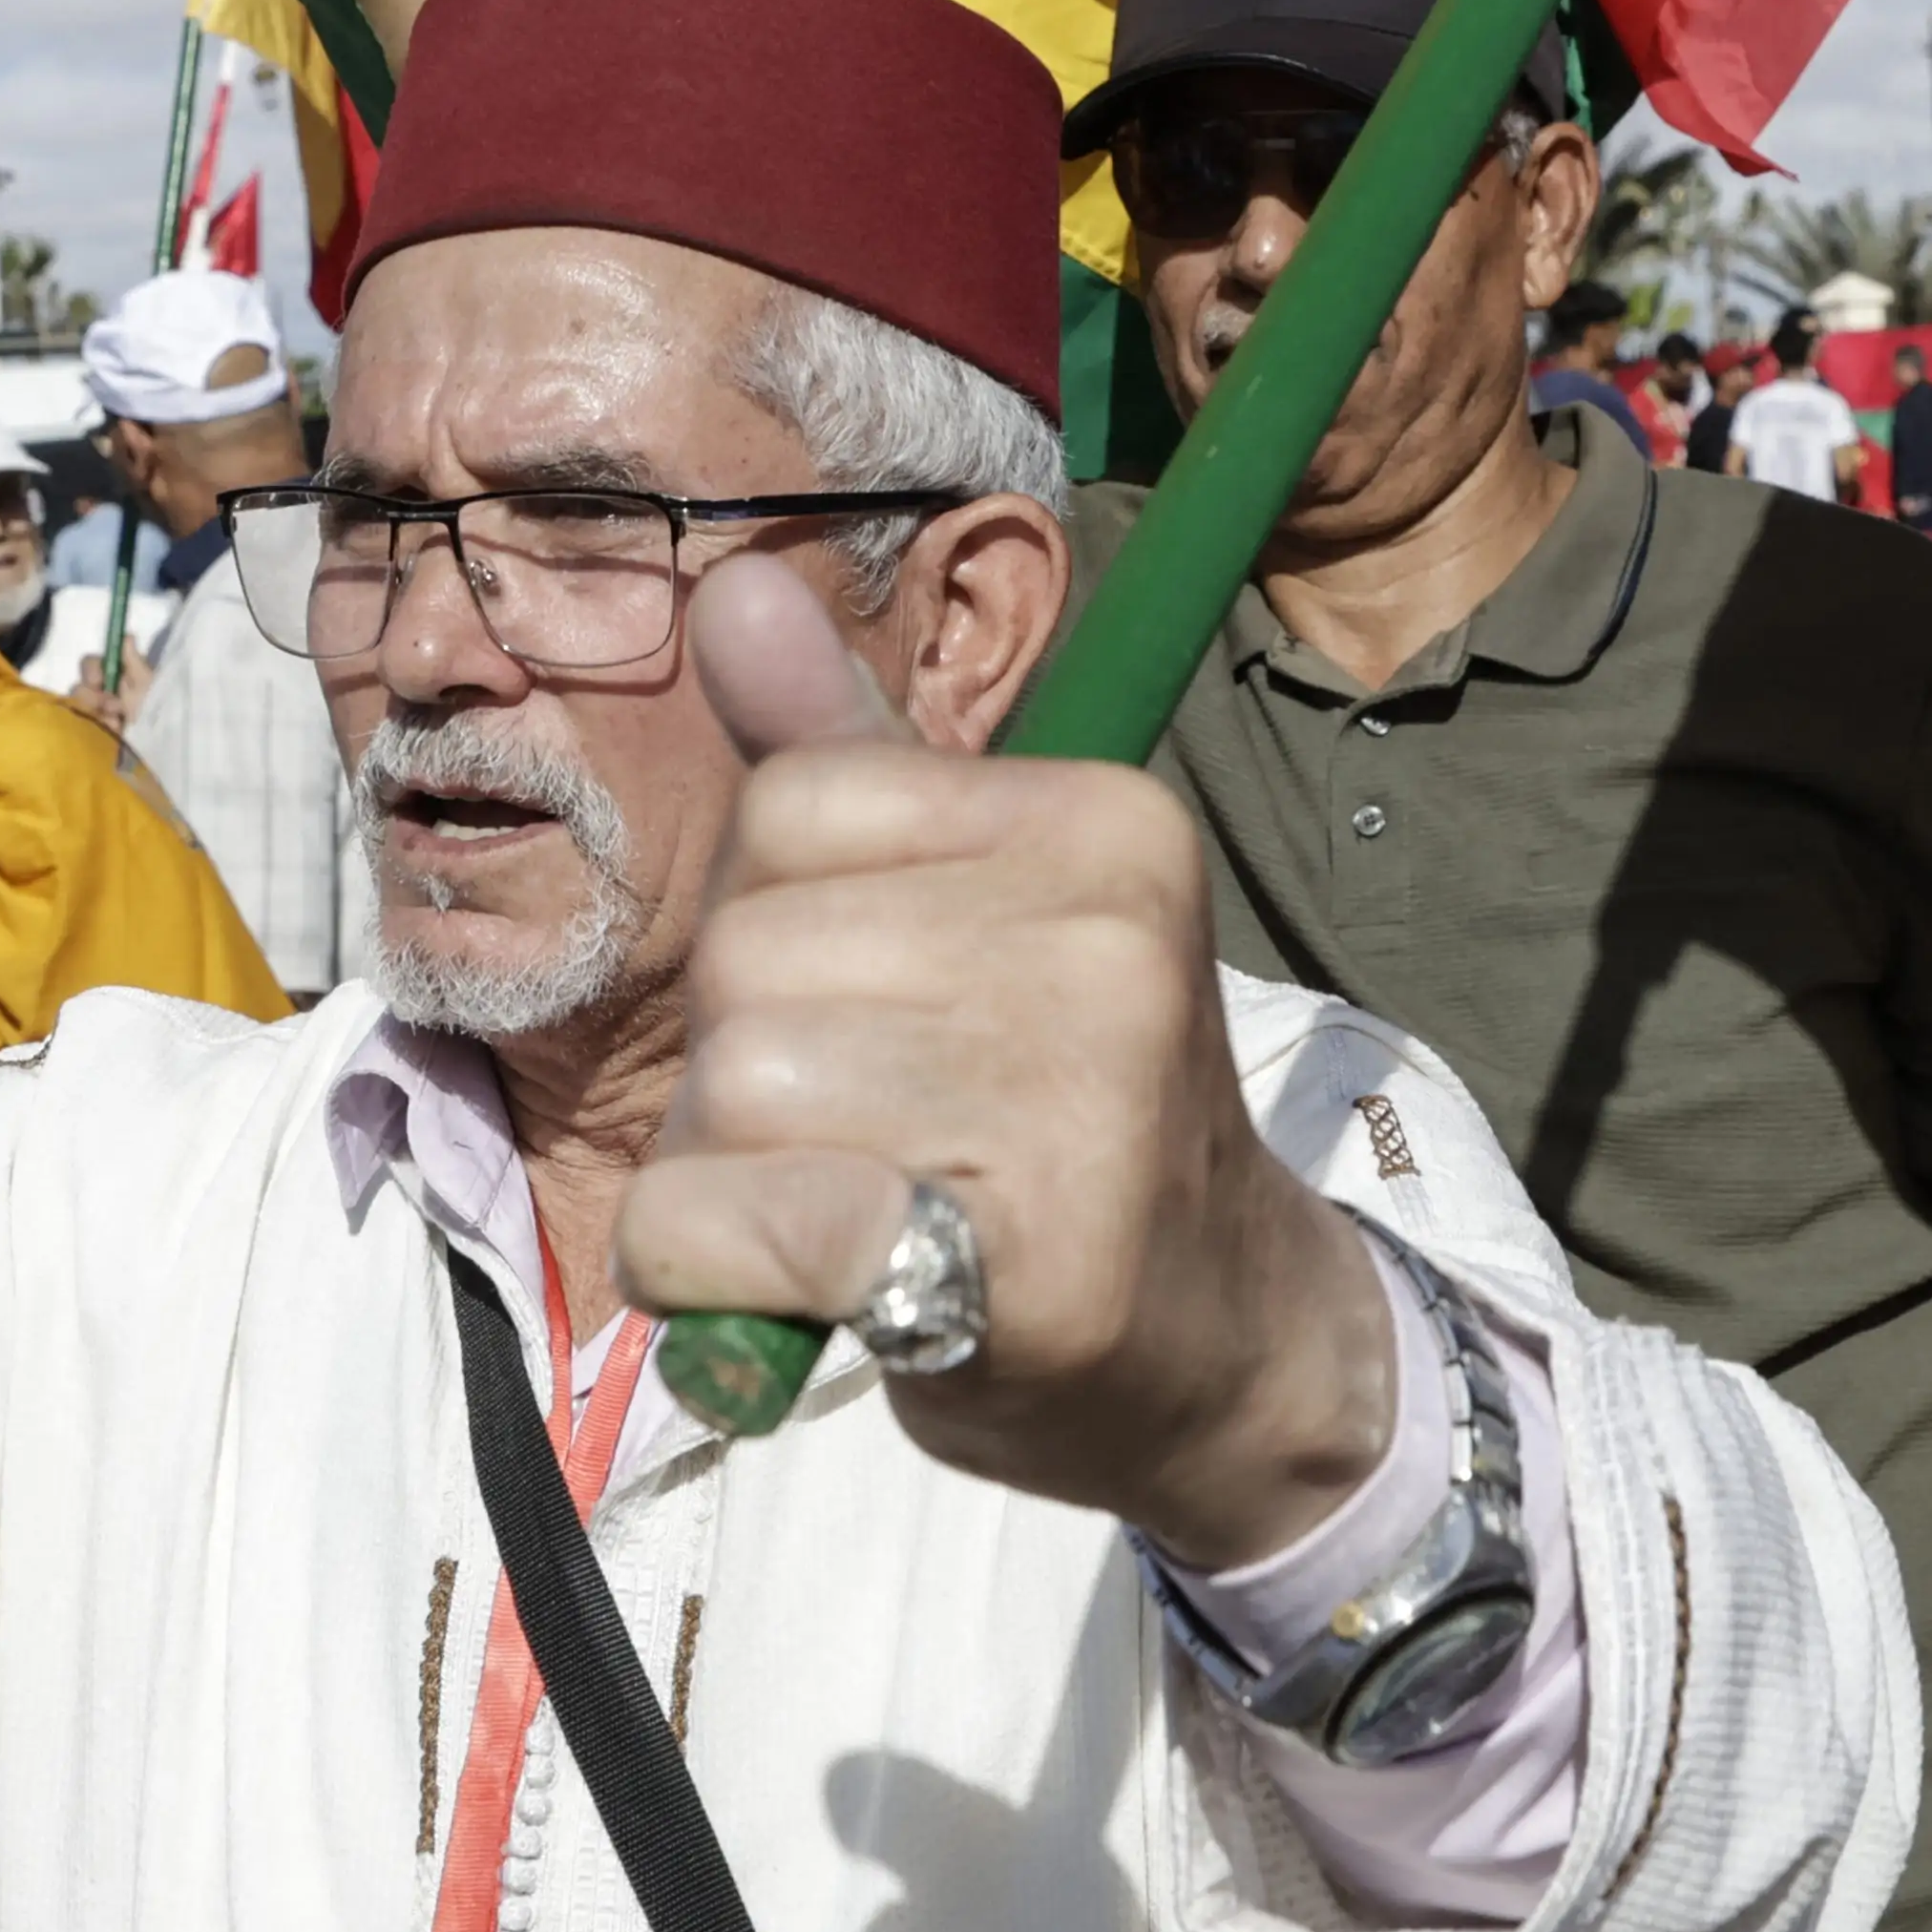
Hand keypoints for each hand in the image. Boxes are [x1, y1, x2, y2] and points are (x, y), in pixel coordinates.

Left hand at [616, 559, 1394, 1567]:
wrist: (1218, 1349)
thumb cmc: (1055, 1122)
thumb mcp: (976, 916)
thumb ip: (845, 760)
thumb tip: (731, 582)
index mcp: (1105, 820)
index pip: (793, 807)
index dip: (778, 930)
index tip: (888, 1017)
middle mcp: (1110, 939)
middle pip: (749, 954)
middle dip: (749, 1071)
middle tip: (872, 1145)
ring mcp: (1083, 1101)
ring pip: (731, 1088)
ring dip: (733, 1182)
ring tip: (856, 1221)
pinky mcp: (1029, 1264)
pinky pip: (734, 1223)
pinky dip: (713, 1276)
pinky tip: (810, 1300)